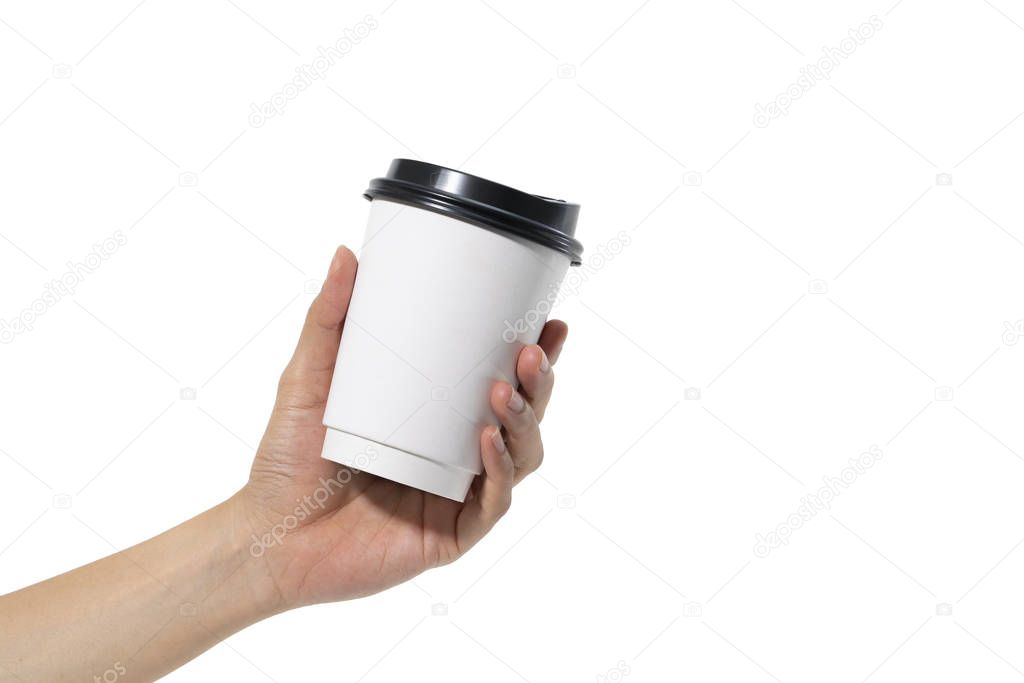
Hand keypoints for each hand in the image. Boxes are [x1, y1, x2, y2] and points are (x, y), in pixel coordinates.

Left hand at [235, 246, 567, 607]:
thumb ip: (328, 318)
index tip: (547, 321)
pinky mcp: (452, 535)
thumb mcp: (310, 377)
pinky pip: (493, 504)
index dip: (534, 356)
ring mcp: (458, 495)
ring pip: (521, 458)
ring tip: (503, 391)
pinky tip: (487, 441)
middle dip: (538, 384)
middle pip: (523, 417)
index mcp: (437, 420)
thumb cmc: (288, 460)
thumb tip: (346, 253)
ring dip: (523, 422)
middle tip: (529, 352)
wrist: (268, 535)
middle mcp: (456, 455)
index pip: (501, 381)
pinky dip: (499, 471)